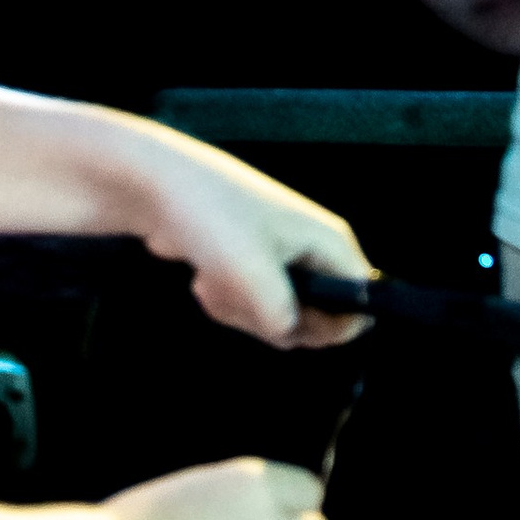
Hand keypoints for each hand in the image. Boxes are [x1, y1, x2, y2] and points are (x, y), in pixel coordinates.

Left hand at [126, 135, 373, 346]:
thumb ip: (281, 317)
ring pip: (278, 318)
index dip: (333, 326)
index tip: (290, 325)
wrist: (158, 186)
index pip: (362, 302)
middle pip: (317, 319)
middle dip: (275, 321)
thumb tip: (287, 334)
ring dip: (243, 312)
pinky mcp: (252, 268)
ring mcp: (281, 260)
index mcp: (329, 243)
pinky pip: (250, 308)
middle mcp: (312, 252)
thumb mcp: (252, 274)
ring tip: (219, 280)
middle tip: (245, 297)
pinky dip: (226, 301)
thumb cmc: (211, 215)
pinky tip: (206, 276)